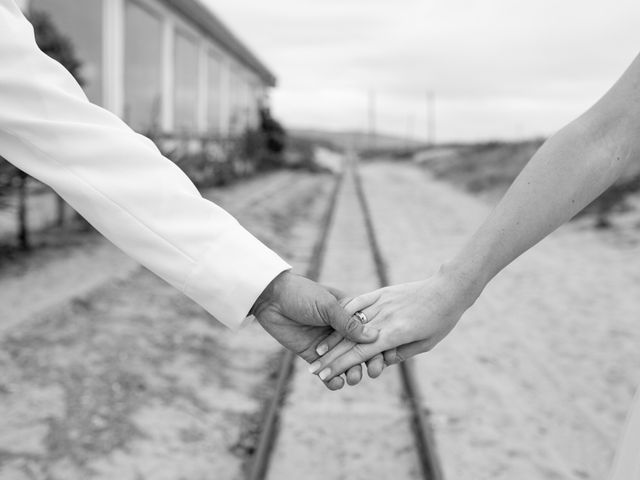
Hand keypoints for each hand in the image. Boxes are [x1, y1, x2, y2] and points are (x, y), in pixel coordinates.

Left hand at [251, 271, 378, 389]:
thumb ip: (348, 323)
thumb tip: (374, 337)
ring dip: (353, 373)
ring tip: (354, 378)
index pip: (371, 331)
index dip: (381, 345)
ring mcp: (328, 344)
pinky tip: (336, 383)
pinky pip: (327, 372)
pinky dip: (333, 380)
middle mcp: (342, 330)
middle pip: (362, 351)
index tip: (390, 356)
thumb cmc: (302, 294)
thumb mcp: (327, 305)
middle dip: (371, 362)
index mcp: (351, 313)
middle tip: (375, 371)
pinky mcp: (312, 355)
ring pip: (346, 363)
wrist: (271, 298)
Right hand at [308, 265, 481, 383]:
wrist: (448, 290)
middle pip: (350, 342)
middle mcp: (384, 319)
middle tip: (313, 371)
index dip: (340, 366)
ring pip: (350, 323)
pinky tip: (331, 322)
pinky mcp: (381, 292)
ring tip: (317, 352)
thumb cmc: (441, 321)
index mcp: (395, 334)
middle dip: (329, 358)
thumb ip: (399, 353)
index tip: (324, 376)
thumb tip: (381, 362)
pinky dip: (344, 313)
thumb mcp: (423, 344)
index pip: (359, 354)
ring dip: (332, 339)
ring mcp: (381, 304)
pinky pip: (358, 302)